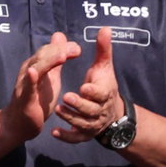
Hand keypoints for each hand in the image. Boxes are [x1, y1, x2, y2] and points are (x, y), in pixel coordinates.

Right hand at [1, 31, 78, 144]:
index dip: (62, 48)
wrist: (21, 122)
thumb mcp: (50, 76)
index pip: (48, 51)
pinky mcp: (24, 98)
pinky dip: (30, 79)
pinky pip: (27, 87)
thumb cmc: (37, 98)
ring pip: (36, 68)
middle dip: (58, 51)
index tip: (78, 48)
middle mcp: (28, 71)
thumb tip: (59, 36)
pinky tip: (33, 72)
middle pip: (42, 56)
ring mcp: (25, 84)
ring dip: (48, 61)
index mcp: (36, 66)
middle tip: (76, 49)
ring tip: (62, 56)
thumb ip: (55, 58)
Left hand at [54, 26, 124, 142]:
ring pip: (82, 124)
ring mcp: (92, 124)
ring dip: (70, 118)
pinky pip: (76, 138)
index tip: (84, 86)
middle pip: (91, 110)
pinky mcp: (84, 134)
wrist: (112, 114)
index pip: (101, 93)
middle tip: (66, 97)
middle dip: (79, 104)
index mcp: (105, 93)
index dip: (93, 91)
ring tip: (58, 110)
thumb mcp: (104, 68)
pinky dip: (66, 136)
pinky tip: (54, 132)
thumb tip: (105, 28)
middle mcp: (100, 110)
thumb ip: (103, 49)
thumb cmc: (104, 86)